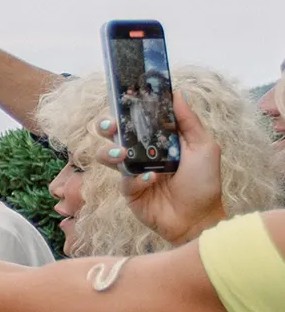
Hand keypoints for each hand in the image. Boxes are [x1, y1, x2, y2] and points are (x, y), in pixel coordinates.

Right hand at [100, 90, 227, 244]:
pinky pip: (125, 181)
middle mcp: (144, 154)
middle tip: (110, 125)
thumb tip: (177, 93)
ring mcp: (134, 173)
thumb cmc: (204, 182)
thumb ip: (188, 121)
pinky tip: (151, 180)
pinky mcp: (130, 193)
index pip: (140, 120)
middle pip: (116, 136)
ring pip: (109, 157)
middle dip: (107, 127)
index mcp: (161, 140)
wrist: (198, 218)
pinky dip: (137, 179)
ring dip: (110, 153)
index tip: (124, 99)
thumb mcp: (203, 146)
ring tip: (122, 154)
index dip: (129, 109)